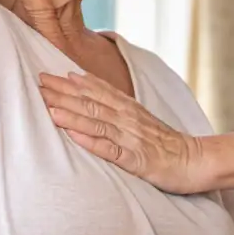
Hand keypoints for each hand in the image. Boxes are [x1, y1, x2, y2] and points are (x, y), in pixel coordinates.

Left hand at [39, 71, 210, 194]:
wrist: (194, 160)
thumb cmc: (165, 142)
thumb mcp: (141, 120)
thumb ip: (118, 107)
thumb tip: (92, 94)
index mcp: (128, 108)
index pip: (95, 91)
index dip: (69, 83)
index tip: (47, 74)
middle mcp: (127, 119)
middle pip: (91, 103)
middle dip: (63, 93)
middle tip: (39, 83)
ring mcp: (131, 138)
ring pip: (97, 123)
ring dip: (72, 115)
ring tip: (49, 107)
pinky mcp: (136, 160)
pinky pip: (110, 150)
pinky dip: (90, 142)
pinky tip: (74, 137)